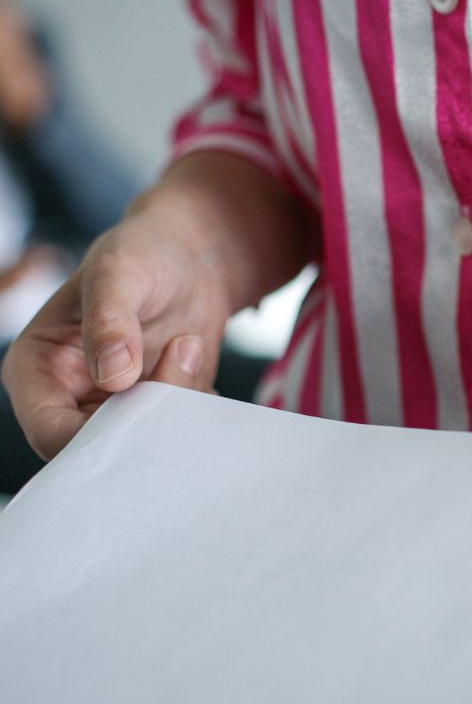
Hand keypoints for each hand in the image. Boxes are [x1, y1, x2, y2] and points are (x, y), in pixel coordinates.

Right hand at [1, 197, 230, 459]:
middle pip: (100, 450)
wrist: (192, 259)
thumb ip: (111, 319)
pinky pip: (173, 439)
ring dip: (177, 417)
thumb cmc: (143, 254)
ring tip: (190, 351)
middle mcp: (70, 400)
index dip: (94, 438)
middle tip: (184, 373)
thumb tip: (113, 375)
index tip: (144, 404)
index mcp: (36, 370)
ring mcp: (115, 410)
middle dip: (147, 424)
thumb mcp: (121, 272)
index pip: (51, 433)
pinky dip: (194, 420)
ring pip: (143, 449)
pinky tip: (203, 379)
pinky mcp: (154, 413)